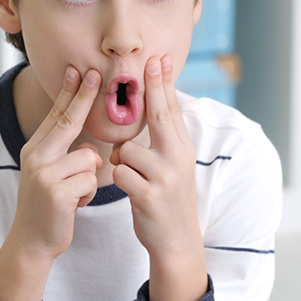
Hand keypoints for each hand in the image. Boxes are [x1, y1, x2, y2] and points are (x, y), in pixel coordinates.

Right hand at [0, 66, 101, 300]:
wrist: (32, 241)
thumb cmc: (49, 207)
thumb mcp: (51, 175)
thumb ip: (66, 156)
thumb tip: (90, 147)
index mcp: (35, 149)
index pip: (56, 115)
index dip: (69, 93)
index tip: (78, 70)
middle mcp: (36, 157)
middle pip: (68, 121)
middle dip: (83, 97)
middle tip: (96, 74)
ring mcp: (44, 174)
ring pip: (89, 157)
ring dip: (89, 178)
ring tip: (74, 194)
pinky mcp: (56, 192)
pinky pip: (90, 179)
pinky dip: (88, 193)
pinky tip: (74, 205)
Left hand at [111, 56, 206, 300]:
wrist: (176, 241)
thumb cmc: (167, 198)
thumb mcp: (173, 166)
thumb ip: (164, 139)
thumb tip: (158, 106)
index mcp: (182, 149)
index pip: (171, 110)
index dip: (164, 84)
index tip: (158, 59)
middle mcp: (178, 158)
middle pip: (159, 115)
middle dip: (152, 87)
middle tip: (146, 62)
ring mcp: (166, 177)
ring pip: (127, 149)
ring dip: (121, 160)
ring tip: (132, 176)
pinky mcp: (150, 195)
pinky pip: (121, 173)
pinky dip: (118, 179)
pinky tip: (130, 190)